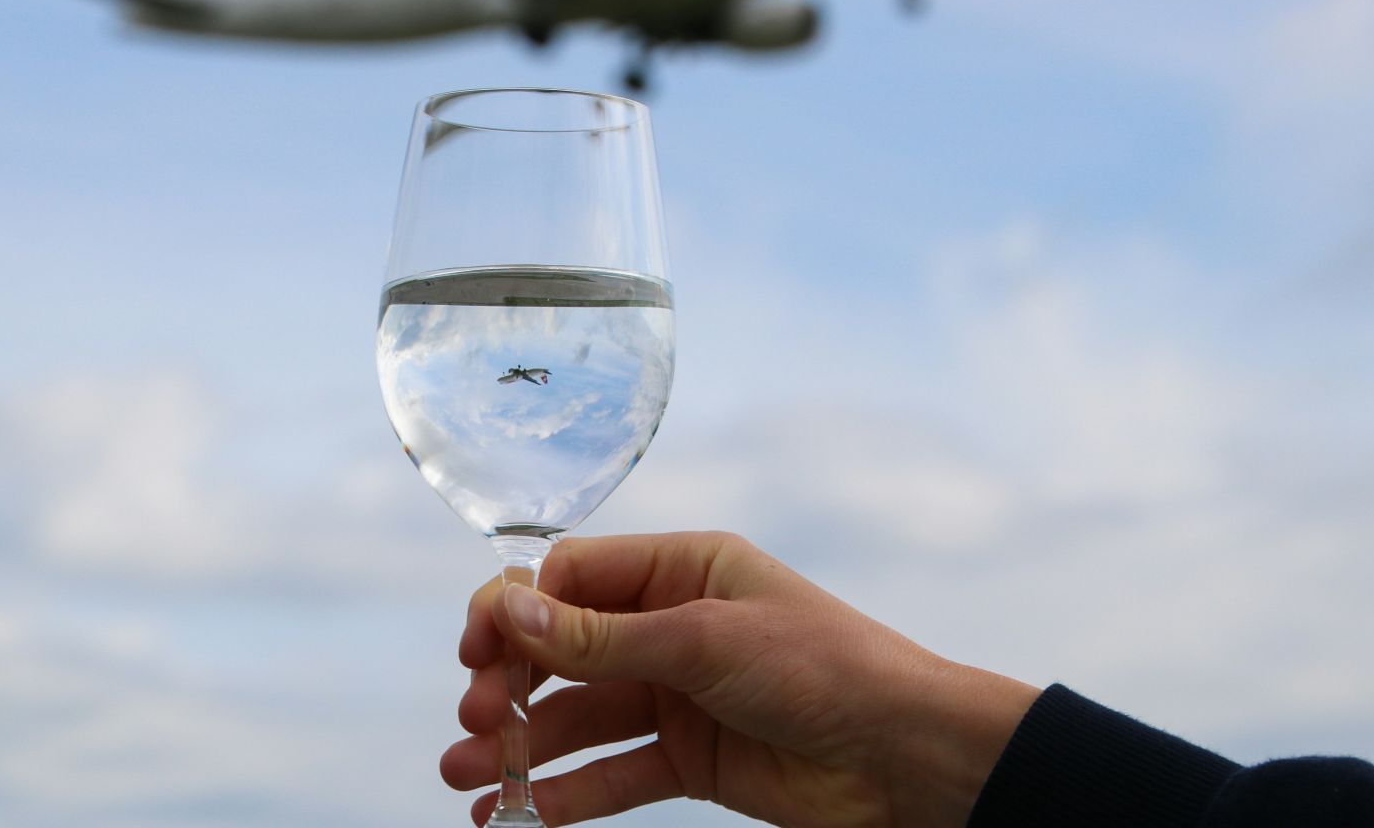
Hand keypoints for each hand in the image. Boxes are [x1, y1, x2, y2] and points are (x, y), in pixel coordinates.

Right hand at [443, 532, 1038, 826]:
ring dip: (522, 746)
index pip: (572, 577)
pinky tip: (517, 814)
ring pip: (580, 718)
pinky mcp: (692, 760)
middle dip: (510, 685)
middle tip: (473, 721)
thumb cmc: (825, 668)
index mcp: (683, 569)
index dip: (515, 609)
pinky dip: (566, 794)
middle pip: (565, 650)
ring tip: (466, 778)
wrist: (907, 758)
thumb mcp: (704, 641)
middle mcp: (673, 626)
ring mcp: (680, 695)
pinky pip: (614, 773)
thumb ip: (601, 637)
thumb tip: (509, 608)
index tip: (474, 651)